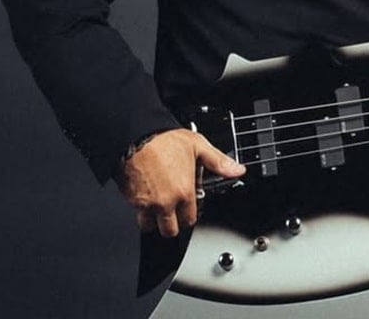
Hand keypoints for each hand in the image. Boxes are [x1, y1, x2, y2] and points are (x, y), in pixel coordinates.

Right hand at [114, 128, 245, 236]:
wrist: (134, 136)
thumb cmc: (163, 139)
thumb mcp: (198, 145)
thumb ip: (218, 162)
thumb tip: (237, 170)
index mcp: (184, 191)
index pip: (190, 219)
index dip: (189, 214)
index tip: (188, 207)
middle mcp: (166, 202)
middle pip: (170, 230)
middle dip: (173, 223)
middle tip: (173, 210)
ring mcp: (146, 204)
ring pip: (150, 226)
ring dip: (154, 220)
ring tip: (158, 206)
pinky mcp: (131, 201)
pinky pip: (136, 215)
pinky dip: (140, 210)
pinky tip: (145, 196)